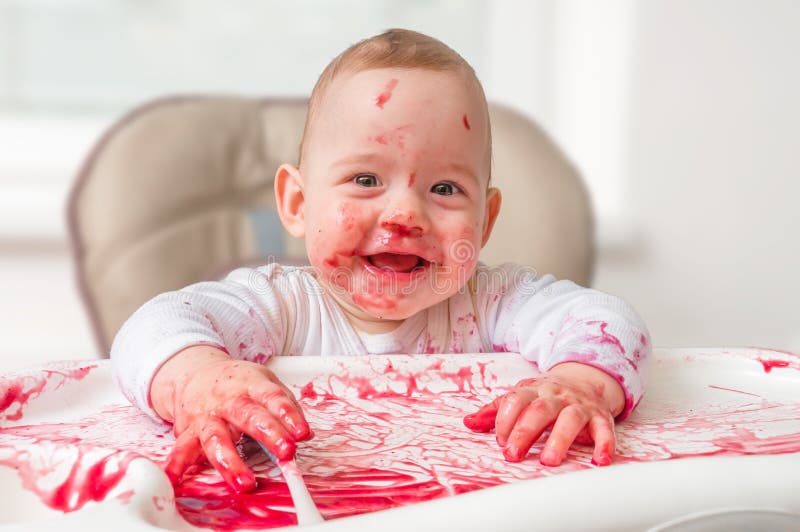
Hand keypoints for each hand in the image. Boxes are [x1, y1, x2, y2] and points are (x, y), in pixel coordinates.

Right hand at [150, 346, 311, 491]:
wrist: (196, 372)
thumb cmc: (237, 383)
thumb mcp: (264, 383)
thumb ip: (284, 407)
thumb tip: (305, 434)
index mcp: (251, 384)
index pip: (273, 398)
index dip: (289, 415)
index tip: (302, 433)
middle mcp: (228, 399)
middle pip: (248, 416)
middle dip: (268, 434)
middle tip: (286, 452)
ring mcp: (206, 415)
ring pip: (216, 438)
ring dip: (230, 461)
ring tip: (244, 482)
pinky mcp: (187, 430)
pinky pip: (182, 448)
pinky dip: (176, 464)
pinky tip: (175, 478)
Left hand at [463, 362, 622, 465]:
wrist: (585, 379)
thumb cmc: (546, 395)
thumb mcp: (520, 396)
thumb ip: (495, 411)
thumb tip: (468, 422)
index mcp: (533, 390)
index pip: (515, 400)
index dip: (505, 420)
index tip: (501, 442)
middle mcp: (556, 396)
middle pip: (539, 410)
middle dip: (524, 432)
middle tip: (513, 455)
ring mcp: (578, 405)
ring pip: (570, 419)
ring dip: (559, 440)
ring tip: (549, 460)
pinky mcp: (600, 417)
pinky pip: (604, 429)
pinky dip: (604, 444)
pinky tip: (599, 461)